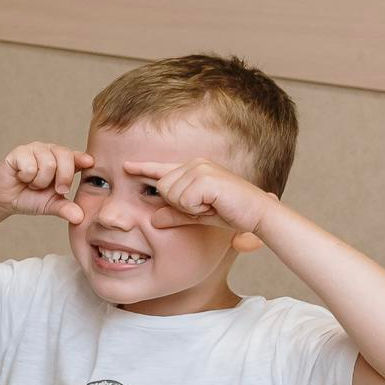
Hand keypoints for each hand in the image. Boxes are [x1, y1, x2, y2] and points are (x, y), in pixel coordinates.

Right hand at [0, 142, 93, 225]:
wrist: (5, 200)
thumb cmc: (30, 198)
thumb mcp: (51, 205)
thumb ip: (66, 209)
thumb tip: (80, 218)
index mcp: (62, 161)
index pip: (77, 156)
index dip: (83, 159)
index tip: (89, 163)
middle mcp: (50, 151)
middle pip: (65, 156)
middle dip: (63, 177)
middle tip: (55, 189)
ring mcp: (34, 149)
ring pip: (48, 163)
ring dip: (40, 181)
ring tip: (33, 184)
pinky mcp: (18, 152)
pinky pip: (30, 165)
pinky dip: (26, 177)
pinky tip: (22, 177)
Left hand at [125, 158, 278, 235]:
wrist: (259, 214)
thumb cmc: (232, 214)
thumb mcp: (198, 216)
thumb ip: (176, 215)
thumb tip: (153, 220)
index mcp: (194, 170)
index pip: (162, 169)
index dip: (142, 168)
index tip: (125, 166)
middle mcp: (195, 164)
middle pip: (162, 187)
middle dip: (180, 204)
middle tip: (206, 207)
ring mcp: (200, 168)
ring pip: (170, 193)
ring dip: (189, 207)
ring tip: (211, 206)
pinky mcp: (205, 178)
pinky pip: (182, 199)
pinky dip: (196, 208)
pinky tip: (213, 206)